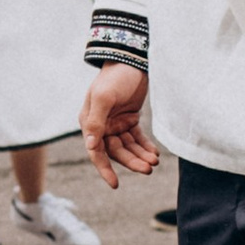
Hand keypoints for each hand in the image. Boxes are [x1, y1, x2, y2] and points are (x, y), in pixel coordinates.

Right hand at [81, 63, 156, 185]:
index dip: (104, 169)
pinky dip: (145, 147)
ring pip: (128, 147)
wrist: (132, 59)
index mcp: (89, 122)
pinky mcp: (130, 119)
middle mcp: (101, 125)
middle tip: (148, 169)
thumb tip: (91, 146)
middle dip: (131, 161)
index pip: (96, 151)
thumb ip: (96, 121)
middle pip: (116, 151)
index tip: (115, 184)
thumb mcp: (104, 97)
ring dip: (140, 155)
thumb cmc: (115, 76)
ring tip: (154, 161)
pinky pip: (137, 138)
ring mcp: (116, 123)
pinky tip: (155, 153)